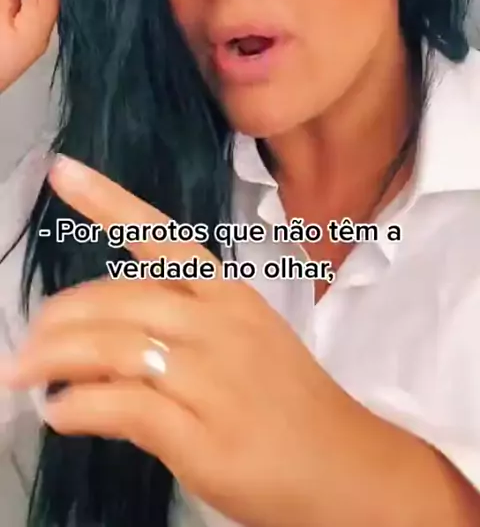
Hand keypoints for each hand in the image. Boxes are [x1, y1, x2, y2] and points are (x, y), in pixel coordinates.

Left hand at [0, 154, 332, 526]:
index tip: (63, 172)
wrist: (343, 464)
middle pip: (118, 298)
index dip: (108, 202)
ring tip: (24, 375)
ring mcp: (212, 379)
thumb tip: (104, 336)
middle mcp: (219, 324)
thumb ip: (180, 326)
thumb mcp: (243, 341)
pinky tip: (62, 414)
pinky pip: (122, 407)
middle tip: (28, 343)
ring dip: (52, 360)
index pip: (162, 236)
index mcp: (229, 294)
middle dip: (58, 318)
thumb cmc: (289, 400)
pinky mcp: (202, 436)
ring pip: (112, 347)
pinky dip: (79, 408)